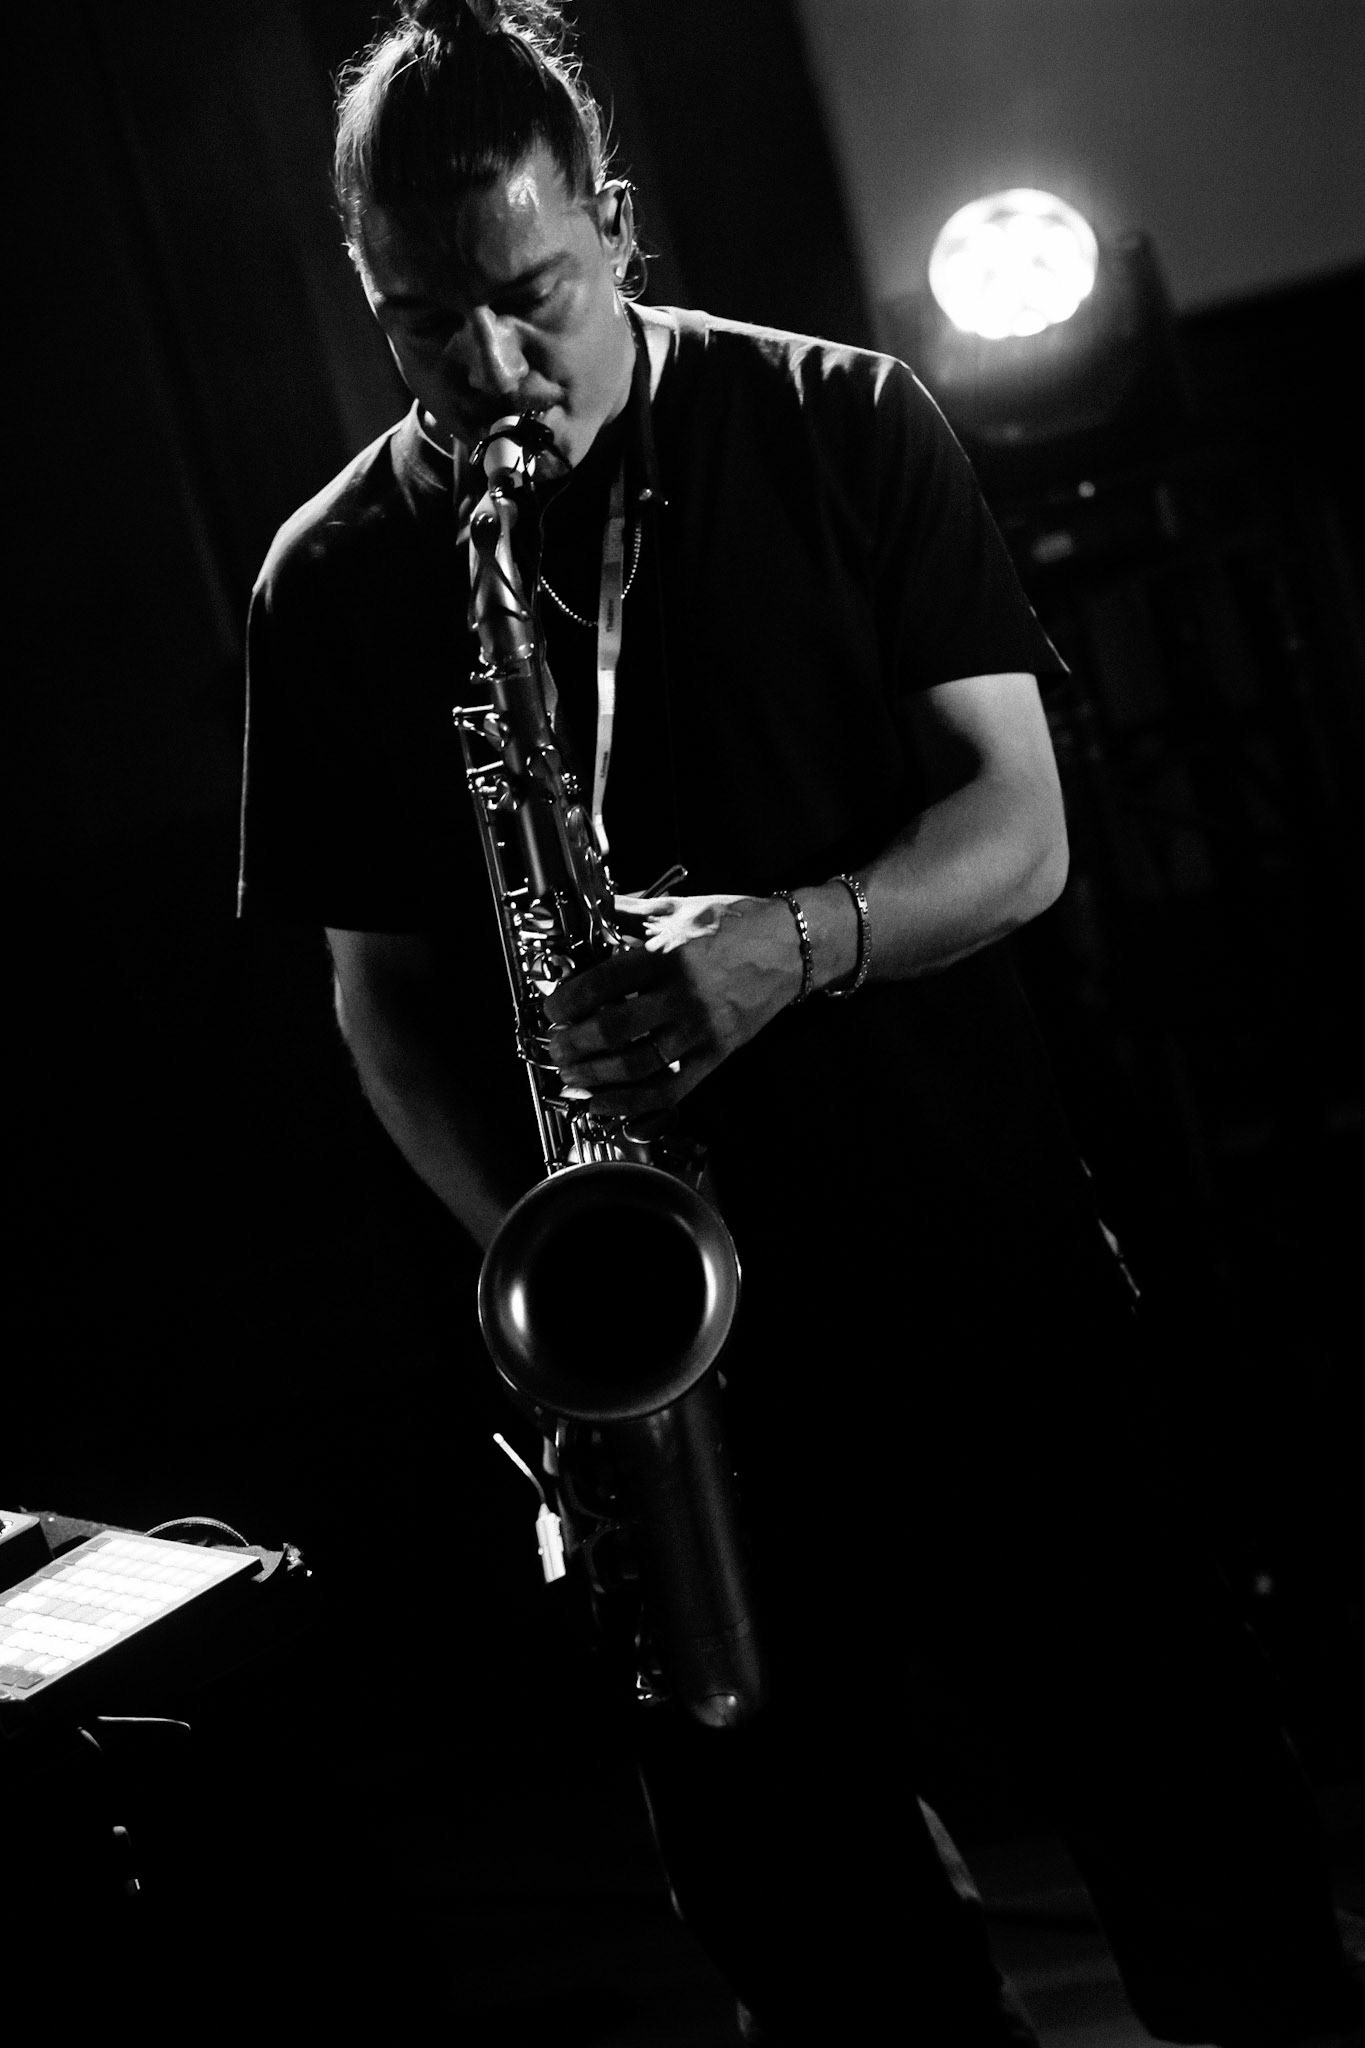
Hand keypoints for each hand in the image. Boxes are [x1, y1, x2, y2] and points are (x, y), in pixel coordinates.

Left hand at [542, 892, 802, 1116]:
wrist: (794, 945)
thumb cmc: (739, 923)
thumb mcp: (680, 908)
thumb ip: (631, 913)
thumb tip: (590, 909)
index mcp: (669, 955)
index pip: (604, 983)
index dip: (569, 1001)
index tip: (553, 1010)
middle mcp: (684, 995)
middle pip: (614, 1029)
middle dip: (574, 1043)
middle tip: (556, 1047)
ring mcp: (702, 1028)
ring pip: (638, 1064)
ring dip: (596, 1076)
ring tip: (572, 1076)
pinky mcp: (718, 1052)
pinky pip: (671, 1087)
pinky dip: (633, 1102)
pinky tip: (606, 1102)